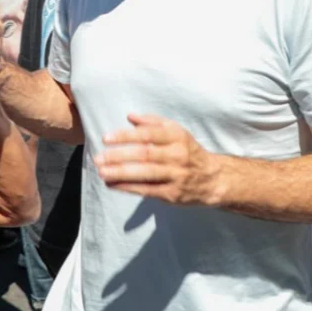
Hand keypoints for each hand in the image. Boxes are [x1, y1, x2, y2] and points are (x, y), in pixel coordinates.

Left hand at [94, 114, 218, 205]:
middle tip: (98, 157)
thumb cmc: (187, 151)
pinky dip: (127, 187)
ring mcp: (176, 175)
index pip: (148, 134)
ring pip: (145, 173)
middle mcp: (178, 155)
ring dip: (120, 173)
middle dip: (118, 156)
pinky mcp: (173, 194)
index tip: (106, 138)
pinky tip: (112, 184)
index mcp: (177, 136)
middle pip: (144, 154)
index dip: (126, 136)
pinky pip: (147, 190)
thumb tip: (130, 116)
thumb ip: (153, 122)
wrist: (213, 179)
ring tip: (101, 172)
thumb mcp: (176, 132)